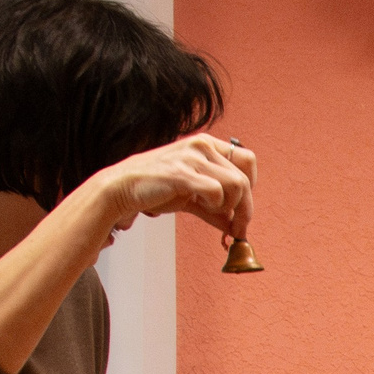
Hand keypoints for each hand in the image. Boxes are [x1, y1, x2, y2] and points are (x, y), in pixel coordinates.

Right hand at [90, 133, 255, 240]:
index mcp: (206, 145)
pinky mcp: (182, 173)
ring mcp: (192, 157)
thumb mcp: (192, 197)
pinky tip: (198, 206)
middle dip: (245, 209)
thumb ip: (217, 209)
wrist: (122, 189)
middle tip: (237, 228)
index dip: (251, 186)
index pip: (248, 160)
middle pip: (245, 179)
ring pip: (236, 185)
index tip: (241, 206)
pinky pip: (217, 192)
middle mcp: (201, 146)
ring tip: (209, 211)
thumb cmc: (156, 189)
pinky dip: (214, 206)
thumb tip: (237, 228)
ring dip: (229, 207)